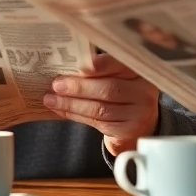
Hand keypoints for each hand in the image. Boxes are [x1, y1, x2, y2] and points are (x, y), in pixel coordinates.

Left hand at [43, 54, 158, 155]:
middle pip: (108, 88)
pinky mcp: (128, 131)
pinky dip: (75, 115)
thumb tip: (65, 68)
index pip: (120, 65)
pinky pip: (98, 122)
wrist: (137, 125)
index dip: (100, 65)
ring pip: (100, 108)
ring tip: (51, 99)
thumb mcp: (116, 78)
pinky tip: (61, 110)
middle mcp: (144, 91)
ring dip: (71, 103)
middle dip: (78, 87)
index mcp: (140, 71)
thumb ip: (98, 71)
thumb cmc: (120, 96)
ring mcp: (139, 114)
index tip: (78, 65)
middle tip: (56, 85)